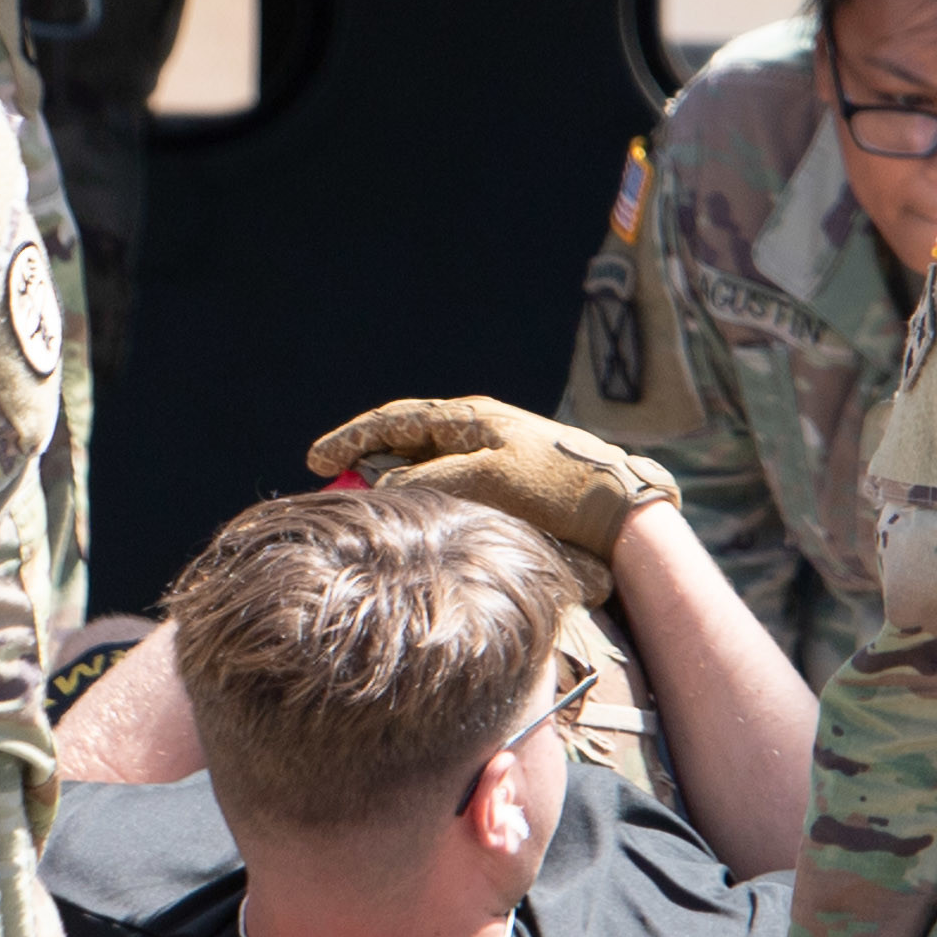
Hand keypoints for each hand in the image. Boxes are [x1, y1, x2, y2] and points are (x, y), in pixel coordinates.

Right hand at [309, 393, 682, 563]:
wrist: (620, 506)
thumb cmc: (553, 489)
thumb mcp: (482, 480)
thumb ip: (427, 478)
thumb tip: (382, 484)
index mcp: (470, 418)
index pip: (395, 421)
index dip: (351, 439)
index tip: (315, 461)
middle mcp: (479, 429)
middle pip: (407, 438)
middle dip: (367, 459)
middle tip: (333, 483)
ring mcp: (494, 453)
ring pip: (429, 462)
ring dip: (397, 480)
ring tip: (371, 507)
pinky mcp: (509, 480)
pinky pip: (451, 482)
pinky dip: (425, 495)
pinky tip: (421, 518)